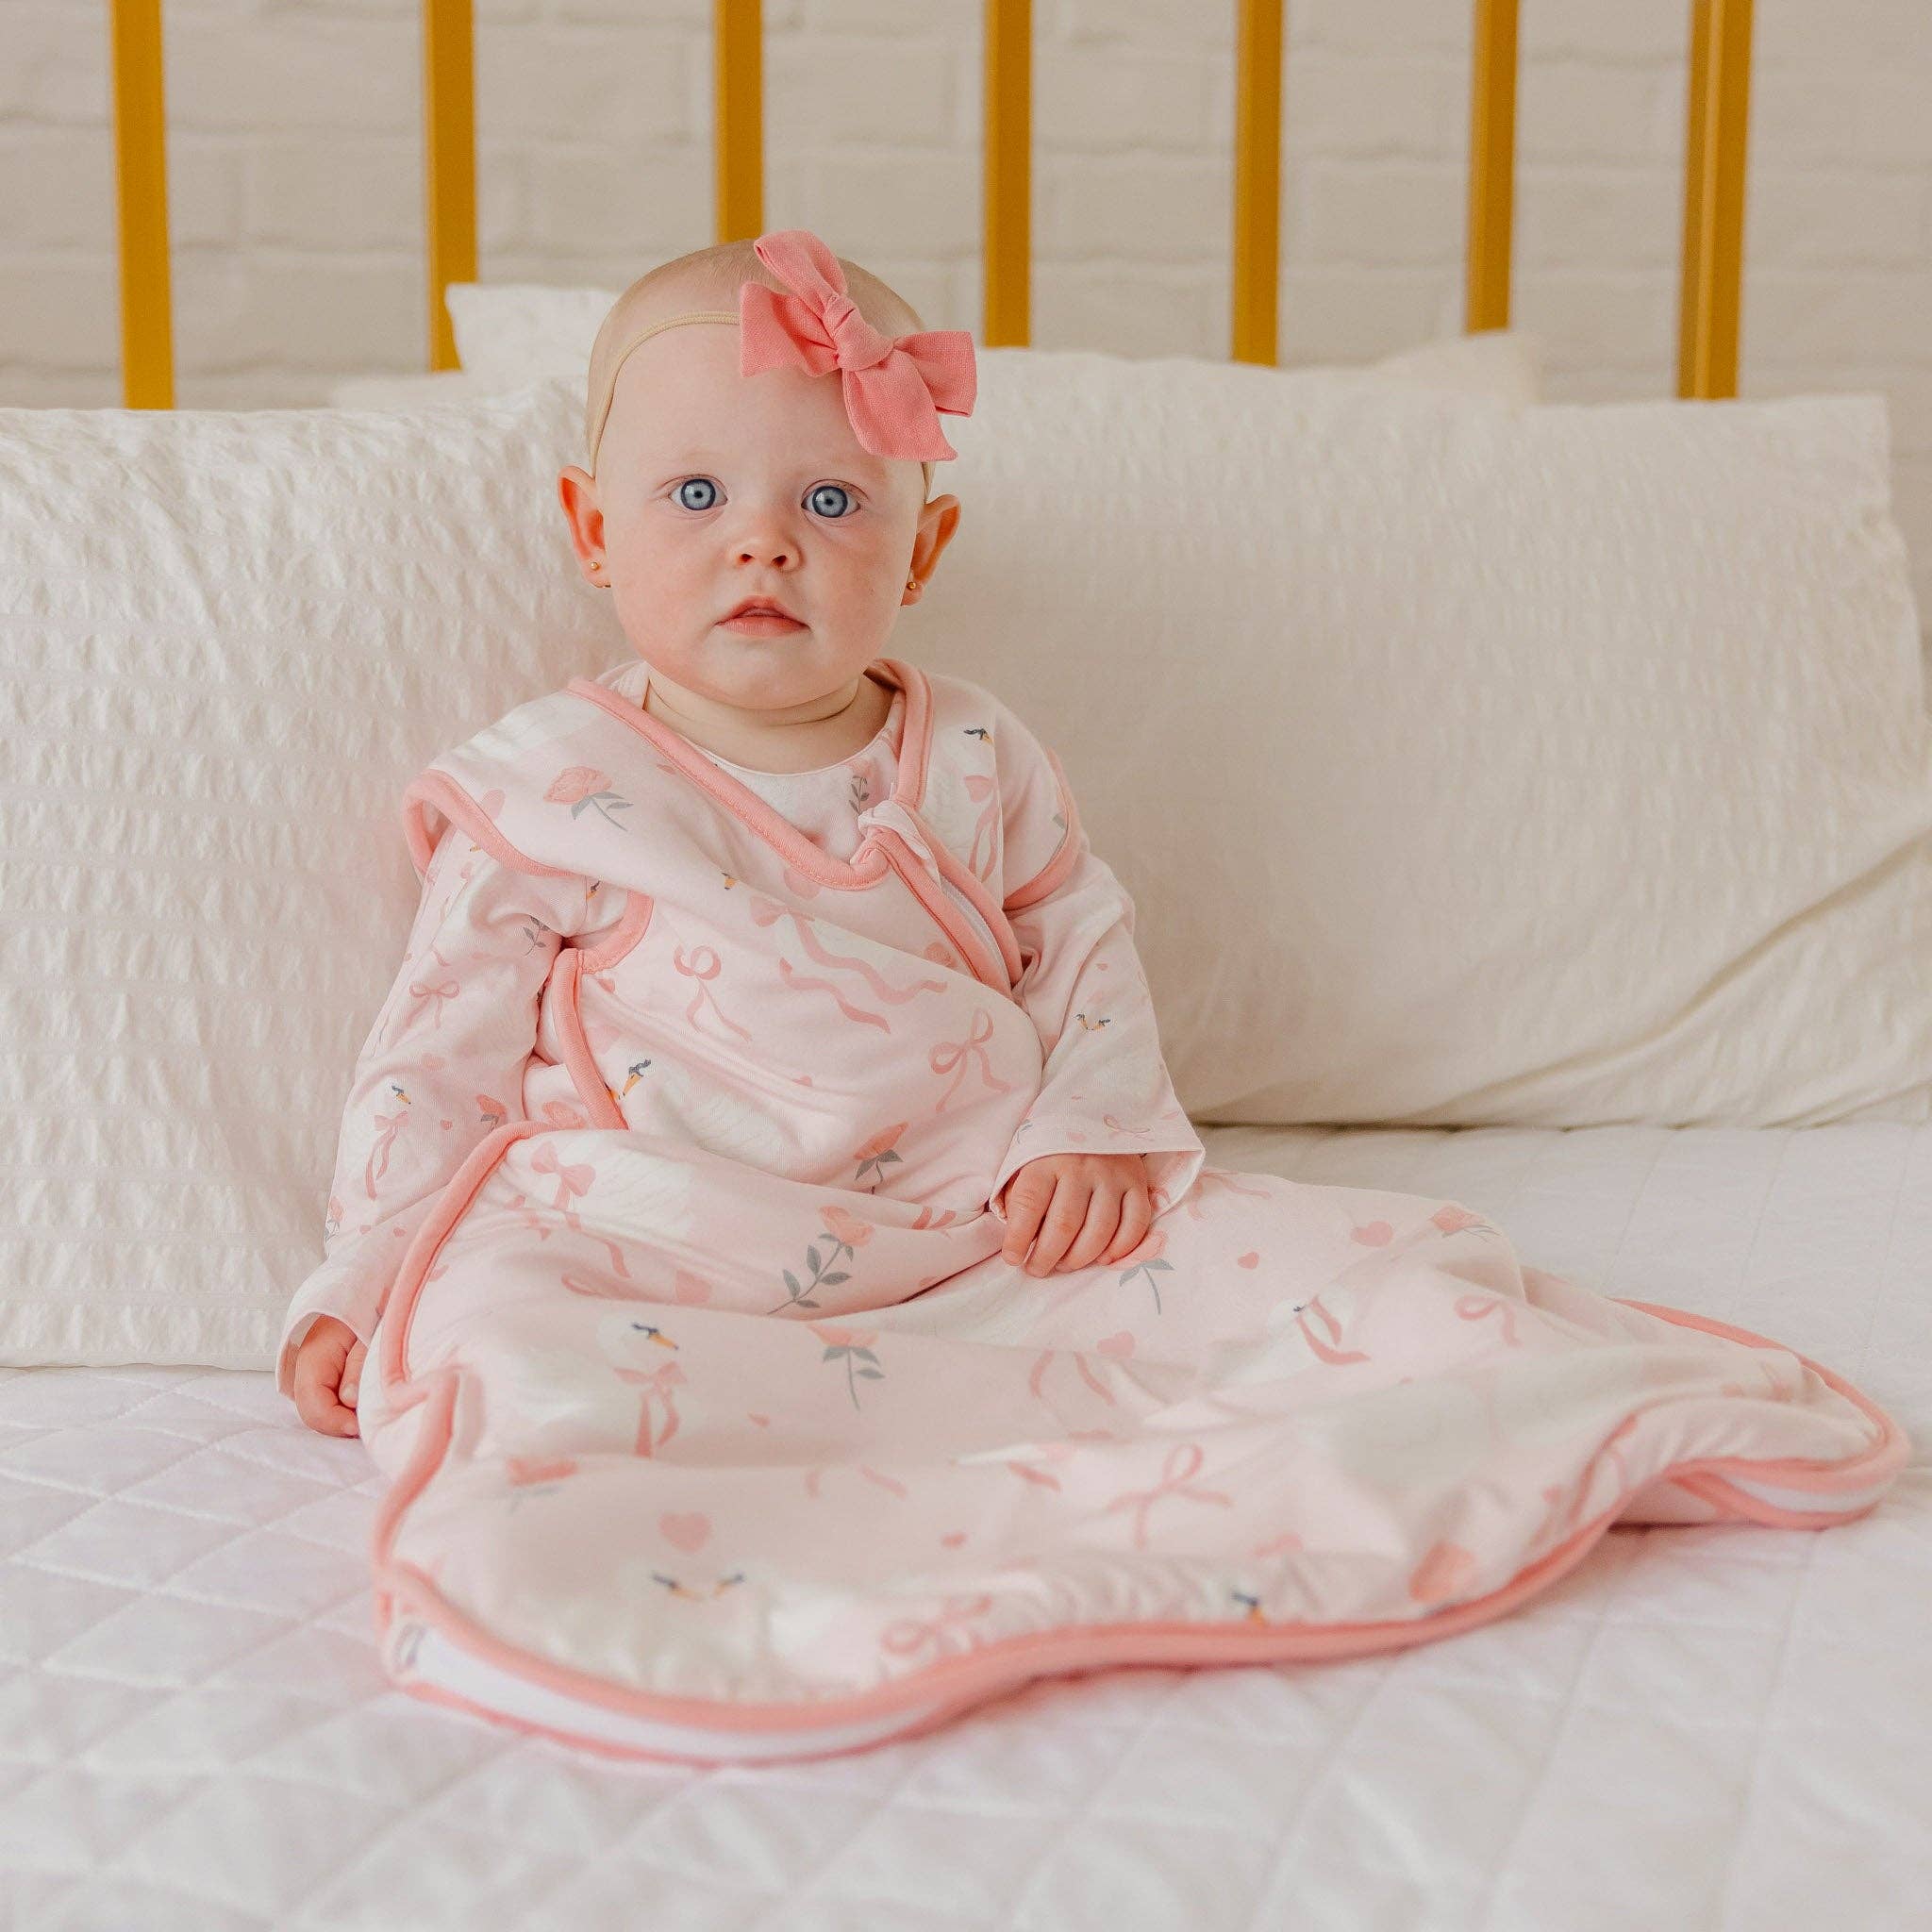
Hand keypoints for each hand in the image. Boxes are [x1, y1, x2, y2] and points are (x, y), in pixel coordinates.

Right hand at [290, 1315, 366, 1437]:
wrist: (362, 1286)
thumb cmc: (370, 1305)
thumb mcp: (369, 1332)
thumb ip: (358, 1366)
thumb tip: (349, 1401)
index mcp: (313, 1357)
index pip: (313, 1405)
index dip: (335, 1422)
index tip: (361, 1427)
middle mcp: (304, 1369)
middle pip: (314, 1412)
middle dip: (340, 1422)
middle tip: (370, 1422)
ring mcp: (311, 1372)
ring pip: (320, 1408)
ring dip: (342, 1415)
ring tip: (369, 1410)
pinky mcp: (322, 1374)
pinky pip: (326, 1399)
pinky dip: (343, 1407)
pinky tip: (362, 1401)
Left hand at [998, 1152, 1152, 1276]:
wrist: (1094, 1113)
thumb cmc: (1051, 1149)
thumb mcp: (1023, 1164)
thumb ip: (1018, 1199)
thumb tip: (1019, 1242)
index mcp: (1044, 1159)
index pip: (1029, 1204)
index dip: (1018, 1239)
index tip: (1013, 1259)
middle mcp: (1080, 1166)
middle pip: (1065, 1224)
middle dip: (1047, 1257)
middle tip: (1037, 1269)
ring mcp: (1112, 1174)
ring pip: (1100, 1230)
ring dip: (1080, 1258)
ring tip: (1064, 1265)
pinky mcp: (1137, 1182)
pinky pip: (1135, 1223)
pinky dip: (1120, 1248)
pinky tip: (1103, 1258)